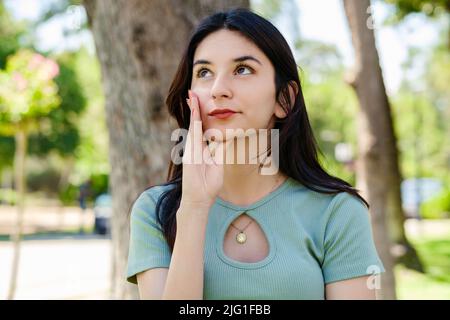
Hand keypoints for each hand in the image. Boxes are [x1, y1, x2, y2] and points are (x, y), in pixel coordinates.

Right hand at [180, 90, 226, 207]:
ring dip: (192, 109)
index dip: (201, 115)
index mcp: (201, 148)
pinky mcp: (191, 152)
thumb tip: (224, 138)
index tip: (200, 103)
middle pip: (195, 122)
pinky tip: (195, 109)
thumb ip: (219, 151)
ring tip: (192, 95)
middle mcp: (195, 146)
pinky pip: (193, 133)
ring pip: (193, 124)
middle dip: (194, 107)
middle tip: (192, 93)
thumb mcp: (218, 164)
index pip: (202, 128)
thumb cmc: (209, 184)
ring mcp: (191, 148)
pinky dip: (194, 120)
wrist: (199, 197)